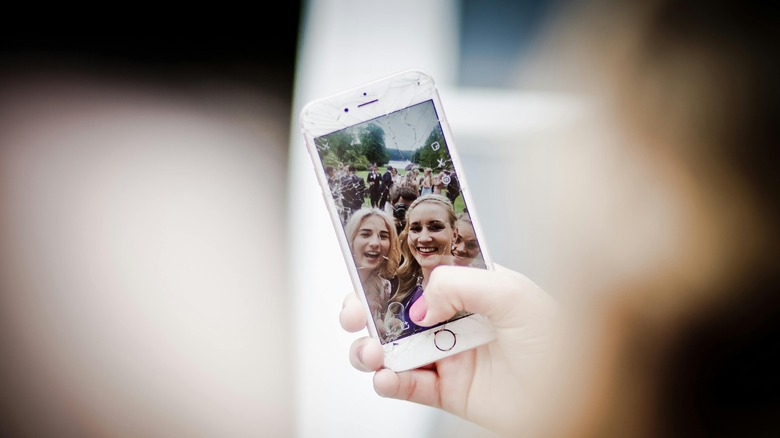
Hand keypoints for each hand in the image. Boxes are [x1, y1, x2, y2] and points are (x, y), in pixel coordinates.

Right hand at [340, 264, 559, 434]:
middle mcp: (457, 319)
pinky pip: (408, 385)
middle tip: (355, 315)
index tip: (364, 271)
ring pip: (395, 349)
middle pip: (399, 311)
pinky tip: (386, 377)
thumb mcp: (515, 296)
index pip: (423, 272)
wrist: (576, 400)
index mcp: (473, 287)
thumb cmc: (563, 342)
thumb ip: (461, 285)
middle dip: (369, 311)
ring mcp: (450, 355)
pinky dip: (389, 382)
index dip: (392, 271)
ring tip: (371, 352)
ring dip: (373, 348)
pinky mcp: (449, 391)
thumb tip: (420, 302)